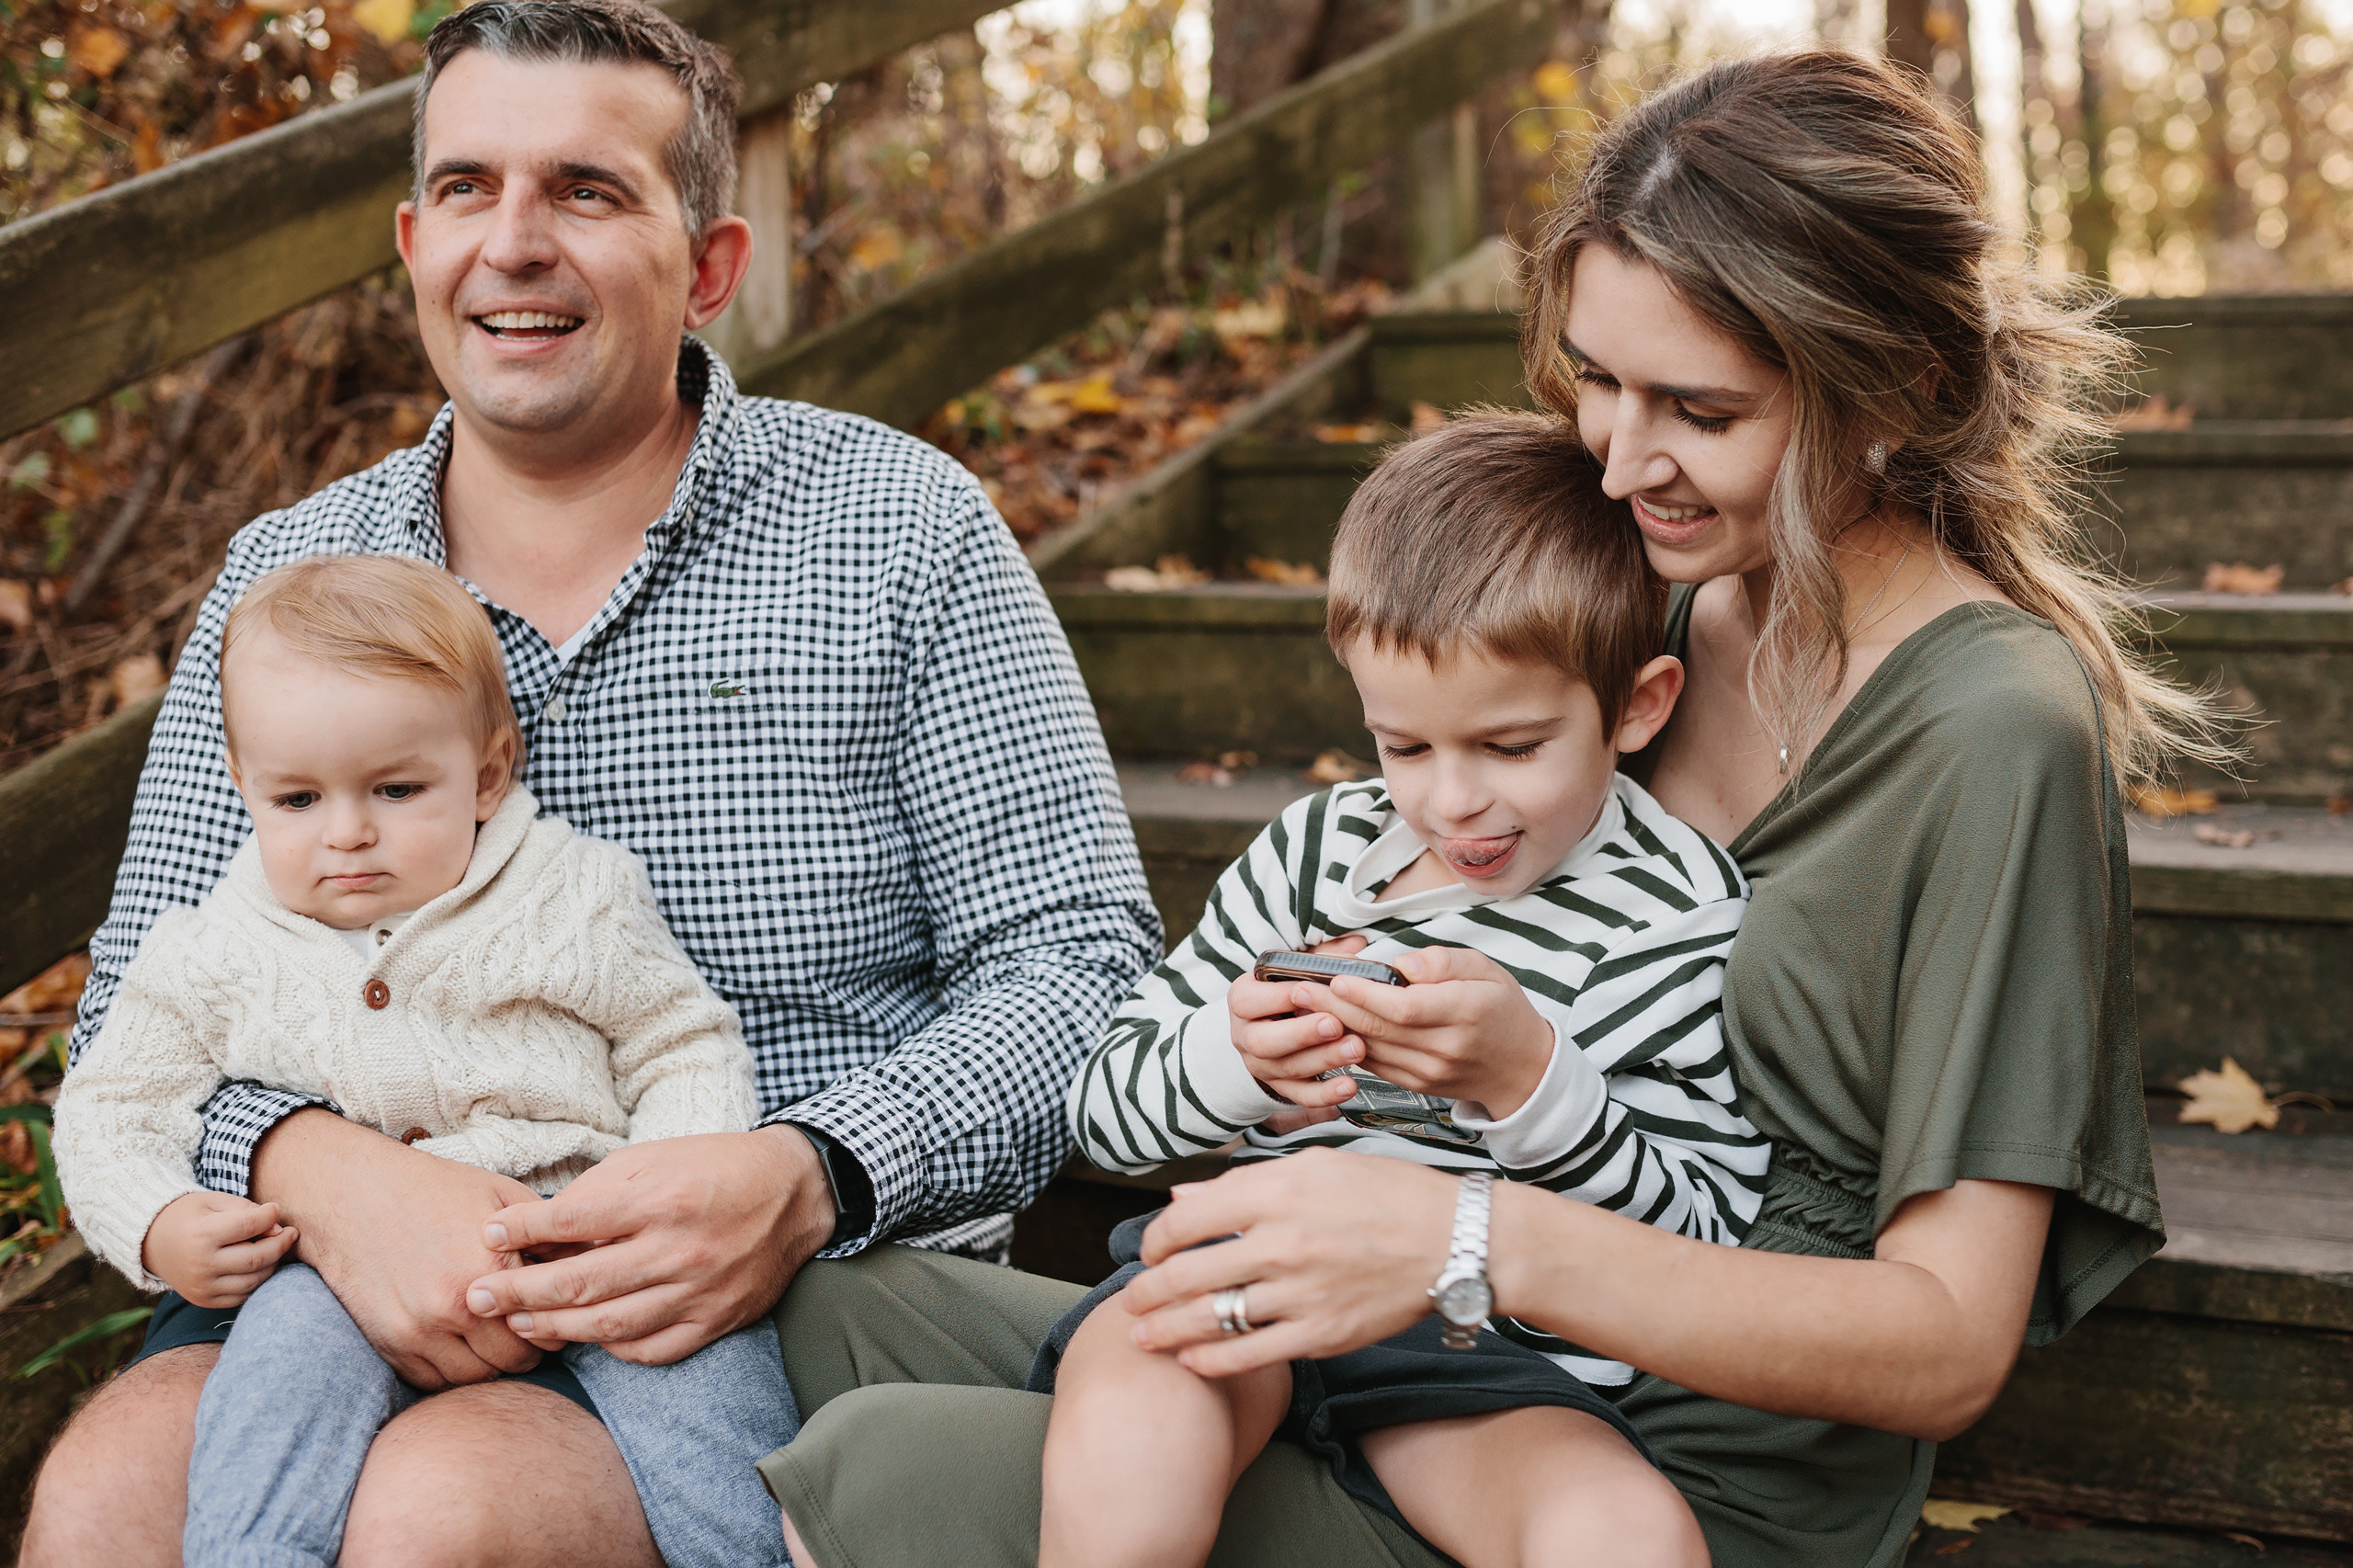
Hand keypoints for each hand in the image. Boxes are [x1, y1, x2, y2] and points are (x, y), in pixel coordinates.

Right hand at [142, 1192, 296, 1307]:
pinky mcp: (205, 1301)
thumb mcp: (214, 1202)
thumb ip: (247, 1211)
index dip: (270, 1216)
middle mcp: (201, 1265)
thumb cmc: (189, 1216)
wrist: (152, 1242)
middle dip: (281, 1244)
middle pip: (257, 1257)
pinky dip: (257, 1280)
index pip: (250, 1226)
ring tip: (273, 1247)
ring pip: (255, 1280)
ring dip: (272, 1263)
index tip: (275, 1210)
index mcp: (202, 1235)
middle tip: (290, 1233)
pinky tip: (257, 1265)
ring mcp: (202, 1287)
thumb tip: (278, 1229)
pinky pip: (243, 1295)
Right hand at [251, 1108, 547, 1389]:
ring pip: (479, 1379)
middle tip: (531, 1328)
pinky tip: (463, 1345)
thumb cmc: (433, 1189)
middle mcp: (456, 1305)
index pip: (549, 1323)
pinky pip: (436, 1383)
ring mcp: (419, 1330)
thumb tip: (595, 1257)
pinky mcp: (390, 1344)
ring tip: (498, 1338)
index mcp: (491, 1267)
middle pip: (518, 1359)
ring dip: (494, 1363)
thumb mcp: (502, 1196)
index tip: (557, 1311)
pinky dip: (455, 1372)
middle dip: (531, 1347)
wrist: (351, 1193)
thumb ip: (550, 1233)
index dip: (559, 1319)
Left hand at [463, 1126, 834, 1364]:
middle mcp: (679, 1249)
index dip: (522, 1230)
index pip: (573, 1222)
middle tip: (476, 1296)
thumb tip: (539, 1230)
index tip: (488, 1235)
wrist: (795, 1191)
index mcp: (661, 1199)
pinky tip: (588, 1337)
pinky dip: (613, 1348)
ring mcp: (700, 1291)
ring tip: (520, 1321)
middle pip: (581, 1283)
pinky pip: (652, 1350)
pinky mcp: (717, 1320)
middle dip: (518, 1291)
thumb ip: (597, 1195)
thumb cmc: (714, 1167)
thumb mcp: (653, 1158)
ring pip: (610, 1326)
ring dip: (555, 1326)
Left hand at [1116, 1147, 1456, 1376]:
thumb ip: (1244, 1184)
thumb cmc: (1386, 1194)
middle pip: (1188, 1273)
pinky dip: (1212, 1359)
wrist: (1455, 1241)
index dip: (1156, 1238)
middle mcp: (1282, 1242)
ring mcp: (1300, 1293)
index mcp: (1277, 1191)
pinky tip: (1192, 1359)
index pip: (1187, 1219)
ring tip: (1143, 1337)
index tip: (1150, 1249)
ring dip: (1166, 1330)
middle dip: (1147, 1292)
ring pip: (1210, 1318)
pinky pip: (1250, 1354)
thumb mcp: (1315, 1167)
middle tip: (1130, 1301)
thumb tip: (1182, 1199)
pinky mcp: (1321, 1335)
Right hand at [1229, 934, 1373, 1108]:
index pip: (1249, 1000)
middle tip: (1335, 1024)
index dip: (1278, 997)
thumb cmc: (1287, 993)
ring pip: (1285, 1069)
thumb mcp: (1295, 970)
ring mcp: (1260, 1065)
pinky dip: (1325, 1095)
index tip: (1309, 990)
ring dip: (1323, 1060)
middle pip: (1263, 1041)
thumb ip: (1321, 957)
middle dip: (1301, 1034)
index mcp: (1243, 1000)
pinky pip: (1299, 1097)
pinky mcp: (1280, 1088)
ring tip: (1357, 1049)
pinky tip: (1349, 1087)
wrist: (1268, 1029)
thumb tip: (1356, 943)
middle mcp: (1245, 1035)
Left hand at [1315, 946, 1554, 1115]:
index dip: (1366, 994)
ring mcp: (1429, 1072)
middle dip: (1333, 1008)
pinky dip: (1347, 1045)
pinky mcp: (1417, 1086)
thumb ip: (1444, 961)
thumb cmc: (1500, 1008)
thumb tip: (1402, 965)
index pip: (1406, 1007)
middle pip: (1380, 1028)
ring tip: (1300, 1004)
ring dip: (1331, 1028)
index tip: (1337, 978)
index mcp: (1466, 1012)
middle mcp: (1445, 1047)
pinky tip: (1324, 1027)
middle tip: (1297, 987)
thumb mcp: (1486, 970)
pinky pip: (1374, 1065)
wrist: (1520, 1068)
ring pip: (1371, 1049)